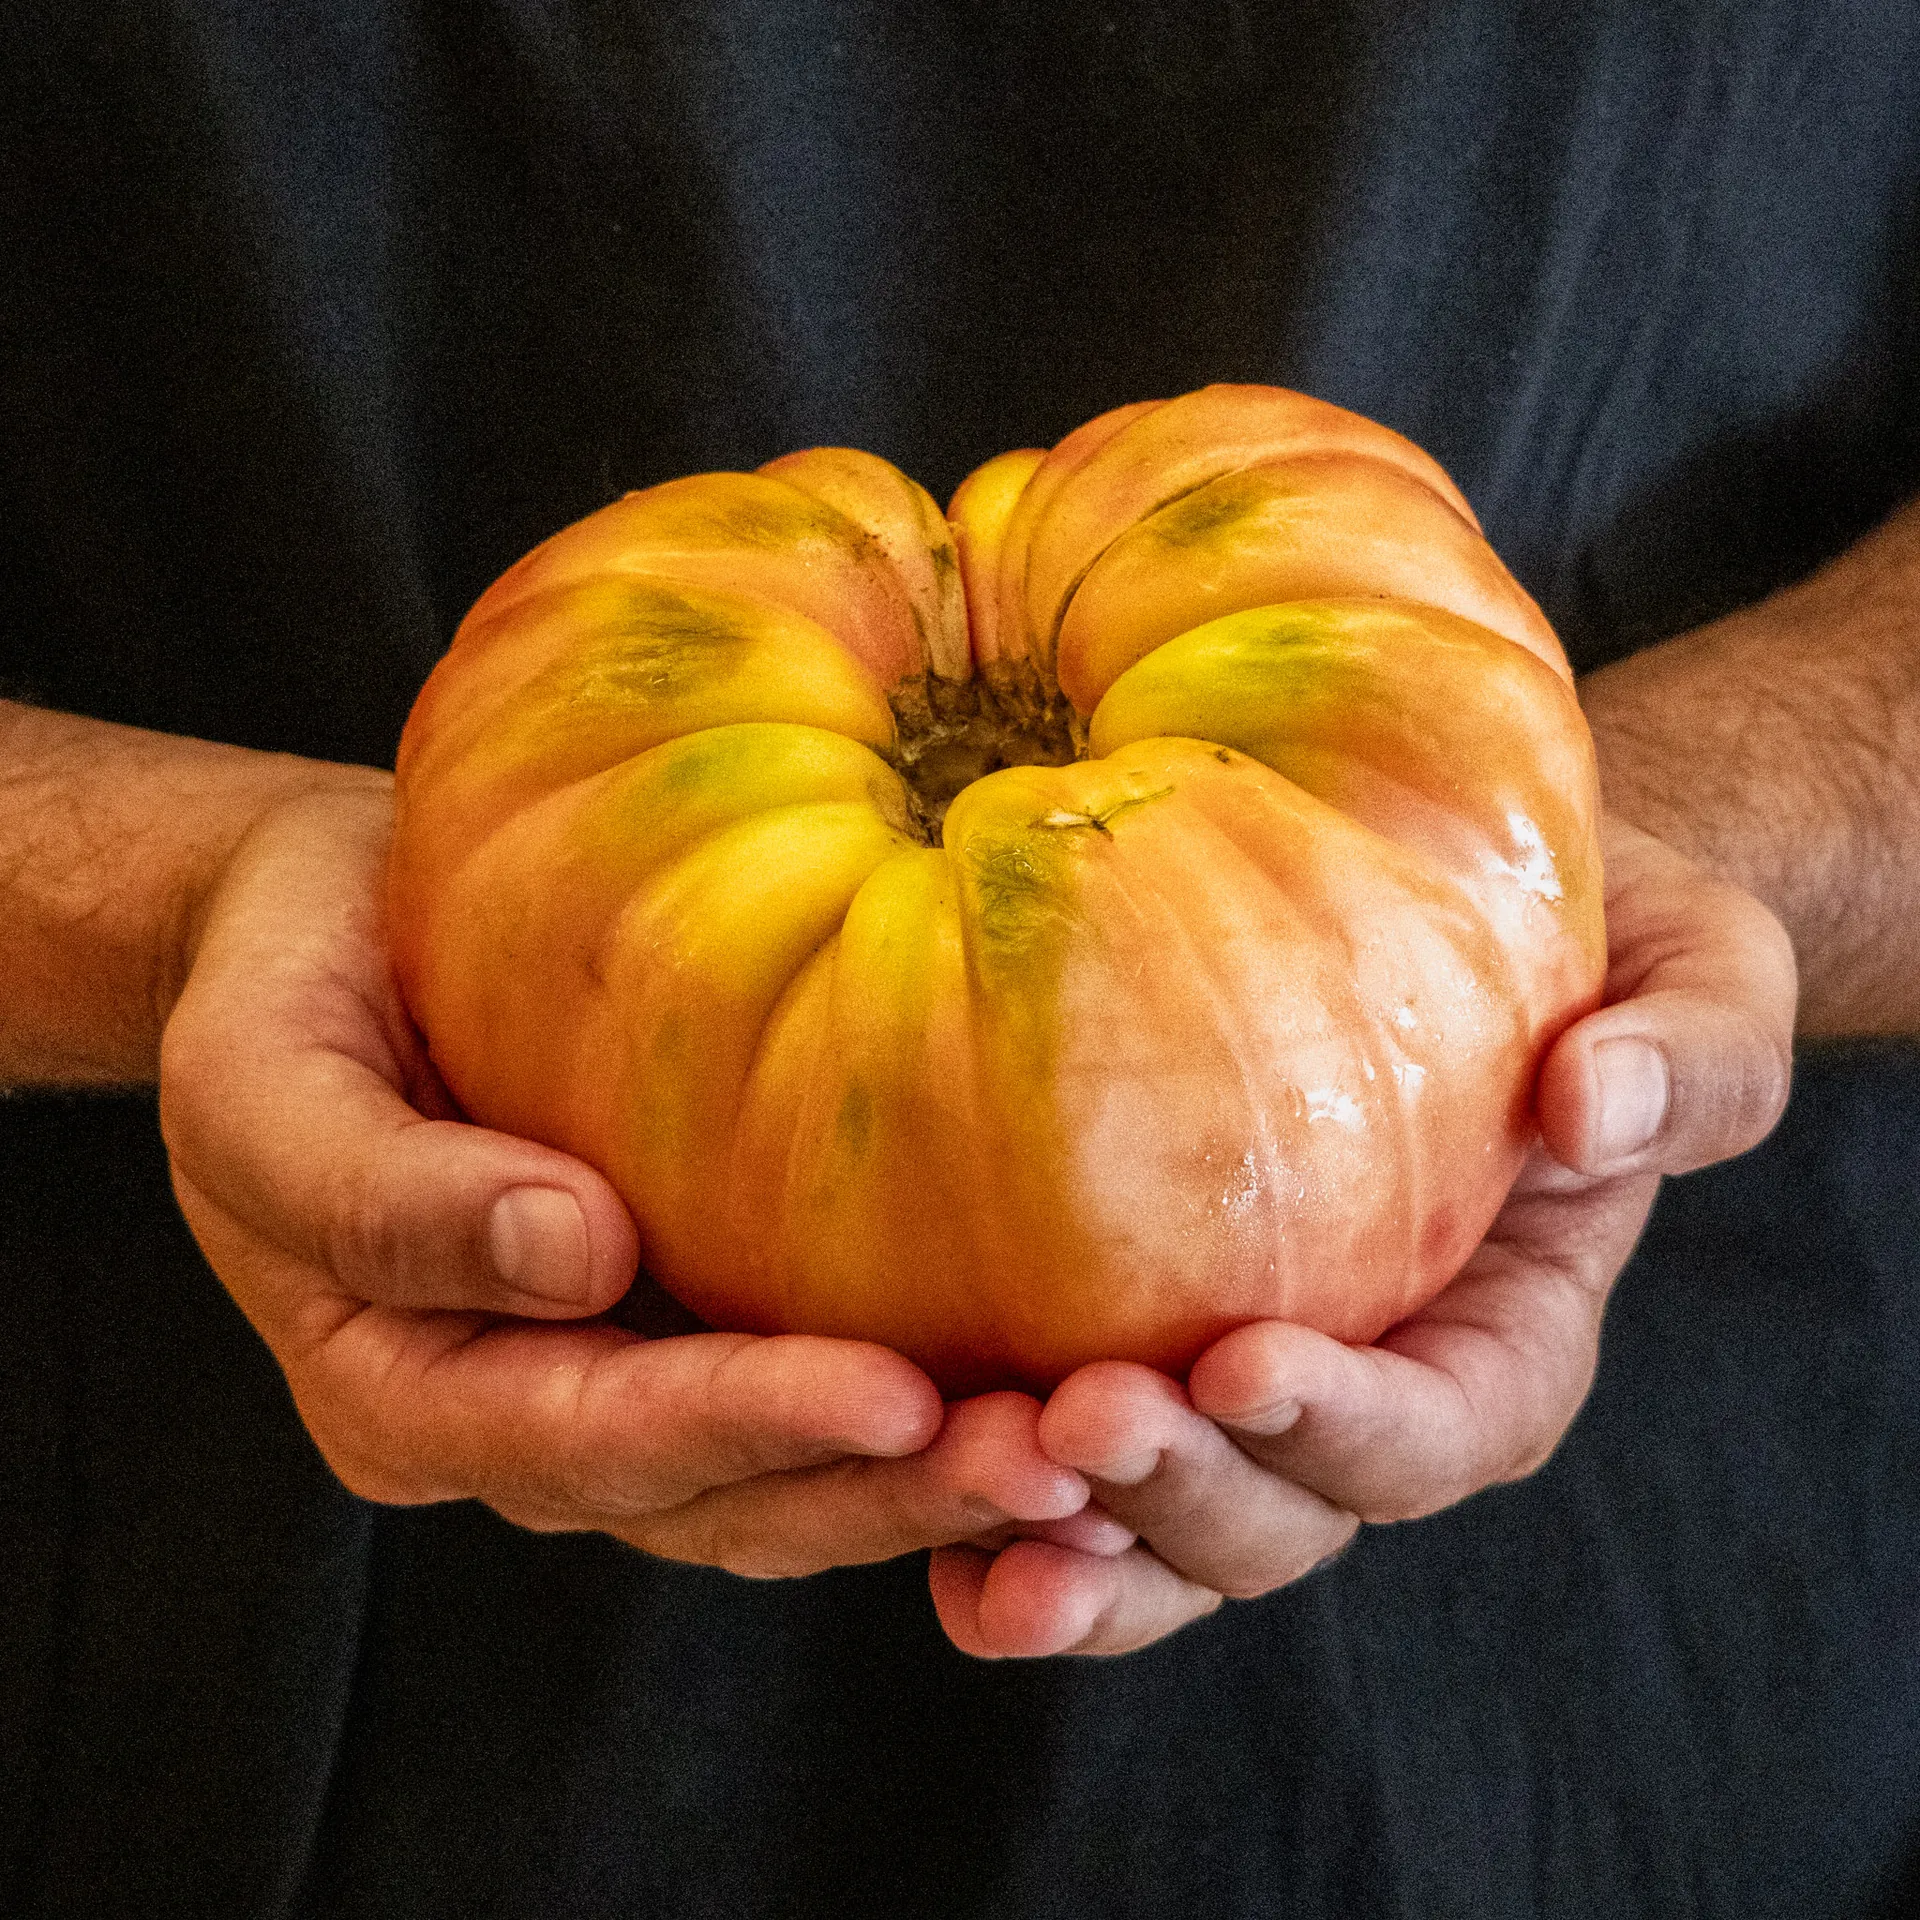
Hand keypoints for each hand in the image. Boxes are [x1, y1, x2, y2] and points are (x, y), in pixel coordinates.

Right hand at [160, 784, 1088, 1575]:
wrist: (323, 934)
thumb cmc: (281, 994)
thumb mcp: (264, 1084)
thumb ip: (383, 1194)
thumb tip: (575, 1255)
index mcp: (406, 1395)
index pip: (588, 1441)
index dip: (742, 1428)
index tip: (891, 1396)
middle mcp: (523, 1420)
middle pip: (714, 1500)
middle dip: (879, 1492)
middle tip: (1048, 1460)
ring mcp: (615, 1380)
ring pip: (784, 1485)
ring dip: (927, 1483)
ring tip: (1085, 1451)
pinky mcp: (688, 1320)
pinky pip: (809, 1403)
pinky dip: (918, 1421)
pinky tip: (1040, 1387)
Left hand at [930, 815, 1797, 1655]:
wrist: (1434, 900)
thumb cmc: (1582, 936)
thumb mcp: (1692, 969)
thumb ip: (1690, 1054)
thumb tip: (1595, 1108)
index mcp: (1500, 1338)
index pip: (1444, 1429)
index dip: (1351, 1426)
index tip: (1246, 1362)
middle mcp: (1364, 1392)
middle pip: (1288, 1515)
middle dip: (1187, 1492)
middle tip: (1081, 1420)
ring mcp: (1237, 1385)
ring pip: (1168, 1531)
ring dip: (1078, 1543)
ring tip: (979, 1502)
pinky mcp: (1129, 1340)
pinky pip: (1074, 1474)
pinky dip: (1004, 1524)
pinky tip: (929, 1519)